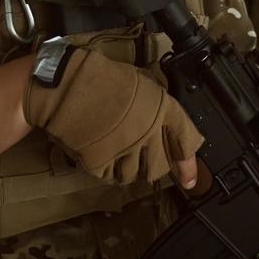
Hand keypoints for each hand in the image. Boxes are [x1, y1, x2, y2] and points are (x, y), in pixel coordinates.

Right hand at [24, 39, 203, 185]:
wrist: (68, 85)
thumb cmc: (103, 77)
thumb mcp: (142, 84)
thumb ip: (157, 107)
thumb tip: (164, 124)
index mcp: (162, 109)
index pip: (186, 140)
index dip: (189, 164)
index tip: (189, 180)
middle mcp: (149, 134)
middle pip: (160, 167)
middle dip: (153, 168)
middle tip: (140, 160)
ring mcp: (125, 150)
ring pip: (134, 175)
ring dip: (127, 169)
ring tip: (116, 152)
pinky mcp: (101, 163)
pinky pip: (109, 176)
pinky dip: (105, 169)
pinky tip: (99, 152)